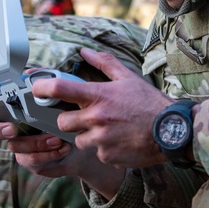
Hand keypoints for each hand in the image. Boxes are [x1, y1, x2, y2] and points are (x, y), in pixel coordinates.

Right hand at [0, 88, 135, 199]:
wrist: (87, 136)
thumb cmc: (68, 109)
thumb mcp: (60, 92)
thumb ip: (44, 81)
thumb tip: (28, 74)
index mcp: (13, 107)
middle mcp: (12, 126)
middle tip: (12, 128)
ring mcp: (21, 146)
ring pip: (15, 147)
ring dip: (35, 143)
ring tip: (57, 138)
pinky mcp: (32, 161)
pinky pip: (32, 162)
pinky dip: (48, 155)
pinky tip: (62, 148)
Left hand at [30, 47, 173, 168]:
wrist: (171, 131)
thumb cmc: (149, 103)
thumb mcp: (128, 78)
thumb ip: (104, 63)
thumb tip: (84, 52)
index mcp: (98, 95)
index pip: (59, 89)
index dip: (41, 89)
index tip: (36, 90)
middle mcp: (96, 118)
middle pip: (62, 122)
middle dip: (69, 120)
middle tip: (86, 117)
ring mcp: (100, 139)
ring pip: (78, 140)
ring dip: (88, 136)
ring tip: (109, 130)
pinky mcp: (107, 156)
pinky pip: (96, 153)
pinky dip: (104, 149)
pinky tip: (119, 142)